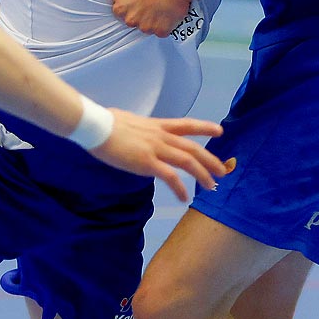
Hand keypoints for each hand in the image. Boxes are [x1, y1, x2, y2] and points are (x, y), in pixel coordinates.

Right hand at [91, 113, 227, 201]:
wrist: (96, 126)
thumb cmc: (106, 122)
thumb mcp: (129, 121)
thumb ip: (139, 130)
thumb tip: (137, 133)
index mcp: (157, 125)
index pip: (186, 124)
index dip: (204, 127)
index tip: (219, 131)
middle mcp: (161, 136)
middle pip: (192, 148)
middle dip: (210, 159)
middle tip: (222, 170)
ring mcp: (156, 149)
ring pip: (187, 162)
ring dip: (202, 175)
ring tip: (211, 186)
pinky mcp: (147, 163)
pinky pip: (170, 177)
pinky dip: (180, 188)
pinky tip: (184, 198)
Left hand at [113, 0, 200, 37]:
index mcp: (120, 8)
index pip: (122, 14)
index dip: (132, 8)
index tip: (140, 3)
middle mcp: (130, 20)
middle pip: (134, 22)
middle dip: (142, 15)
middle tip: (152, 4)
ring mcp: (145, 27)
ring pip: (148, 28)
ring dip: (153, 21)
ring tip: (161, 6)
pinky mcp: (160, 31)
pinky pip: (161, 31)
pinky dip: (165, 25)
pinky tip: (168, 13)